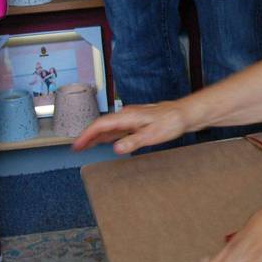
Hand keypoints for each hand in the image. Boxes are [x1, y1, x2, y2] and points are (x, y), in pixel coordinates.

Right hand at [71, 101, 188, 152]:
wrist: (185, 113)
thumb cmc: (172, 122)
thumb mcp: (153, 135)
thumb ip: (133, 141)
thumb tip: (116, 148)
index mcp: (128, 116)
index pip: (101, 125)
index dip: (87, 135)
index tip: (77, 145)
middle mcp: (127, 114)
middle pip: (102, 125)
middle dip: (87, 136)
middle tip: (76, 148)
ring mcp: (131, 117)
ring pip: (108, 126)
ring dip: (96, 136)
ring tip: (85, 146)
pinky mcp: (136, 121)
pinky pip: (117, 128)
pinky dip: (108, 135)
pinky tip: (105, 140)